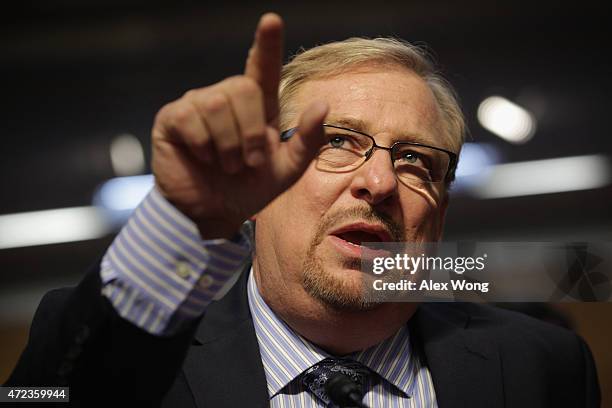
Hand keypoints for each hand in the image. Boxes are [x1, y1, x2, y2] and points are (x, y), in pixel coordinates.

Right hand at [151, 13, 328, 238]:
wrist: (213, 214)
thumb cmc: (250, 189)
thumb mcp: (286, 170)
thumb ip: (306, 140)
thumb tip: (322, 105)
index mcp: (257, 107)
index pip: (262, 67)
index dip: (266, 44)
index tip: (271, 21)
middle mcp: (227, 98)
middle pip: (242, 88)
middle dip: (251, 132)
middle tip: (249, 164)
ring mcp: (198, 105)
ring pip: (217, 104)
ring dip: (228, 145)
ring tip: (227, 166)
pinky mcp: (173, 118)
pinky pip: (190, 117)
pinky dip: (203, 145)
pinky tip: (203, 158)